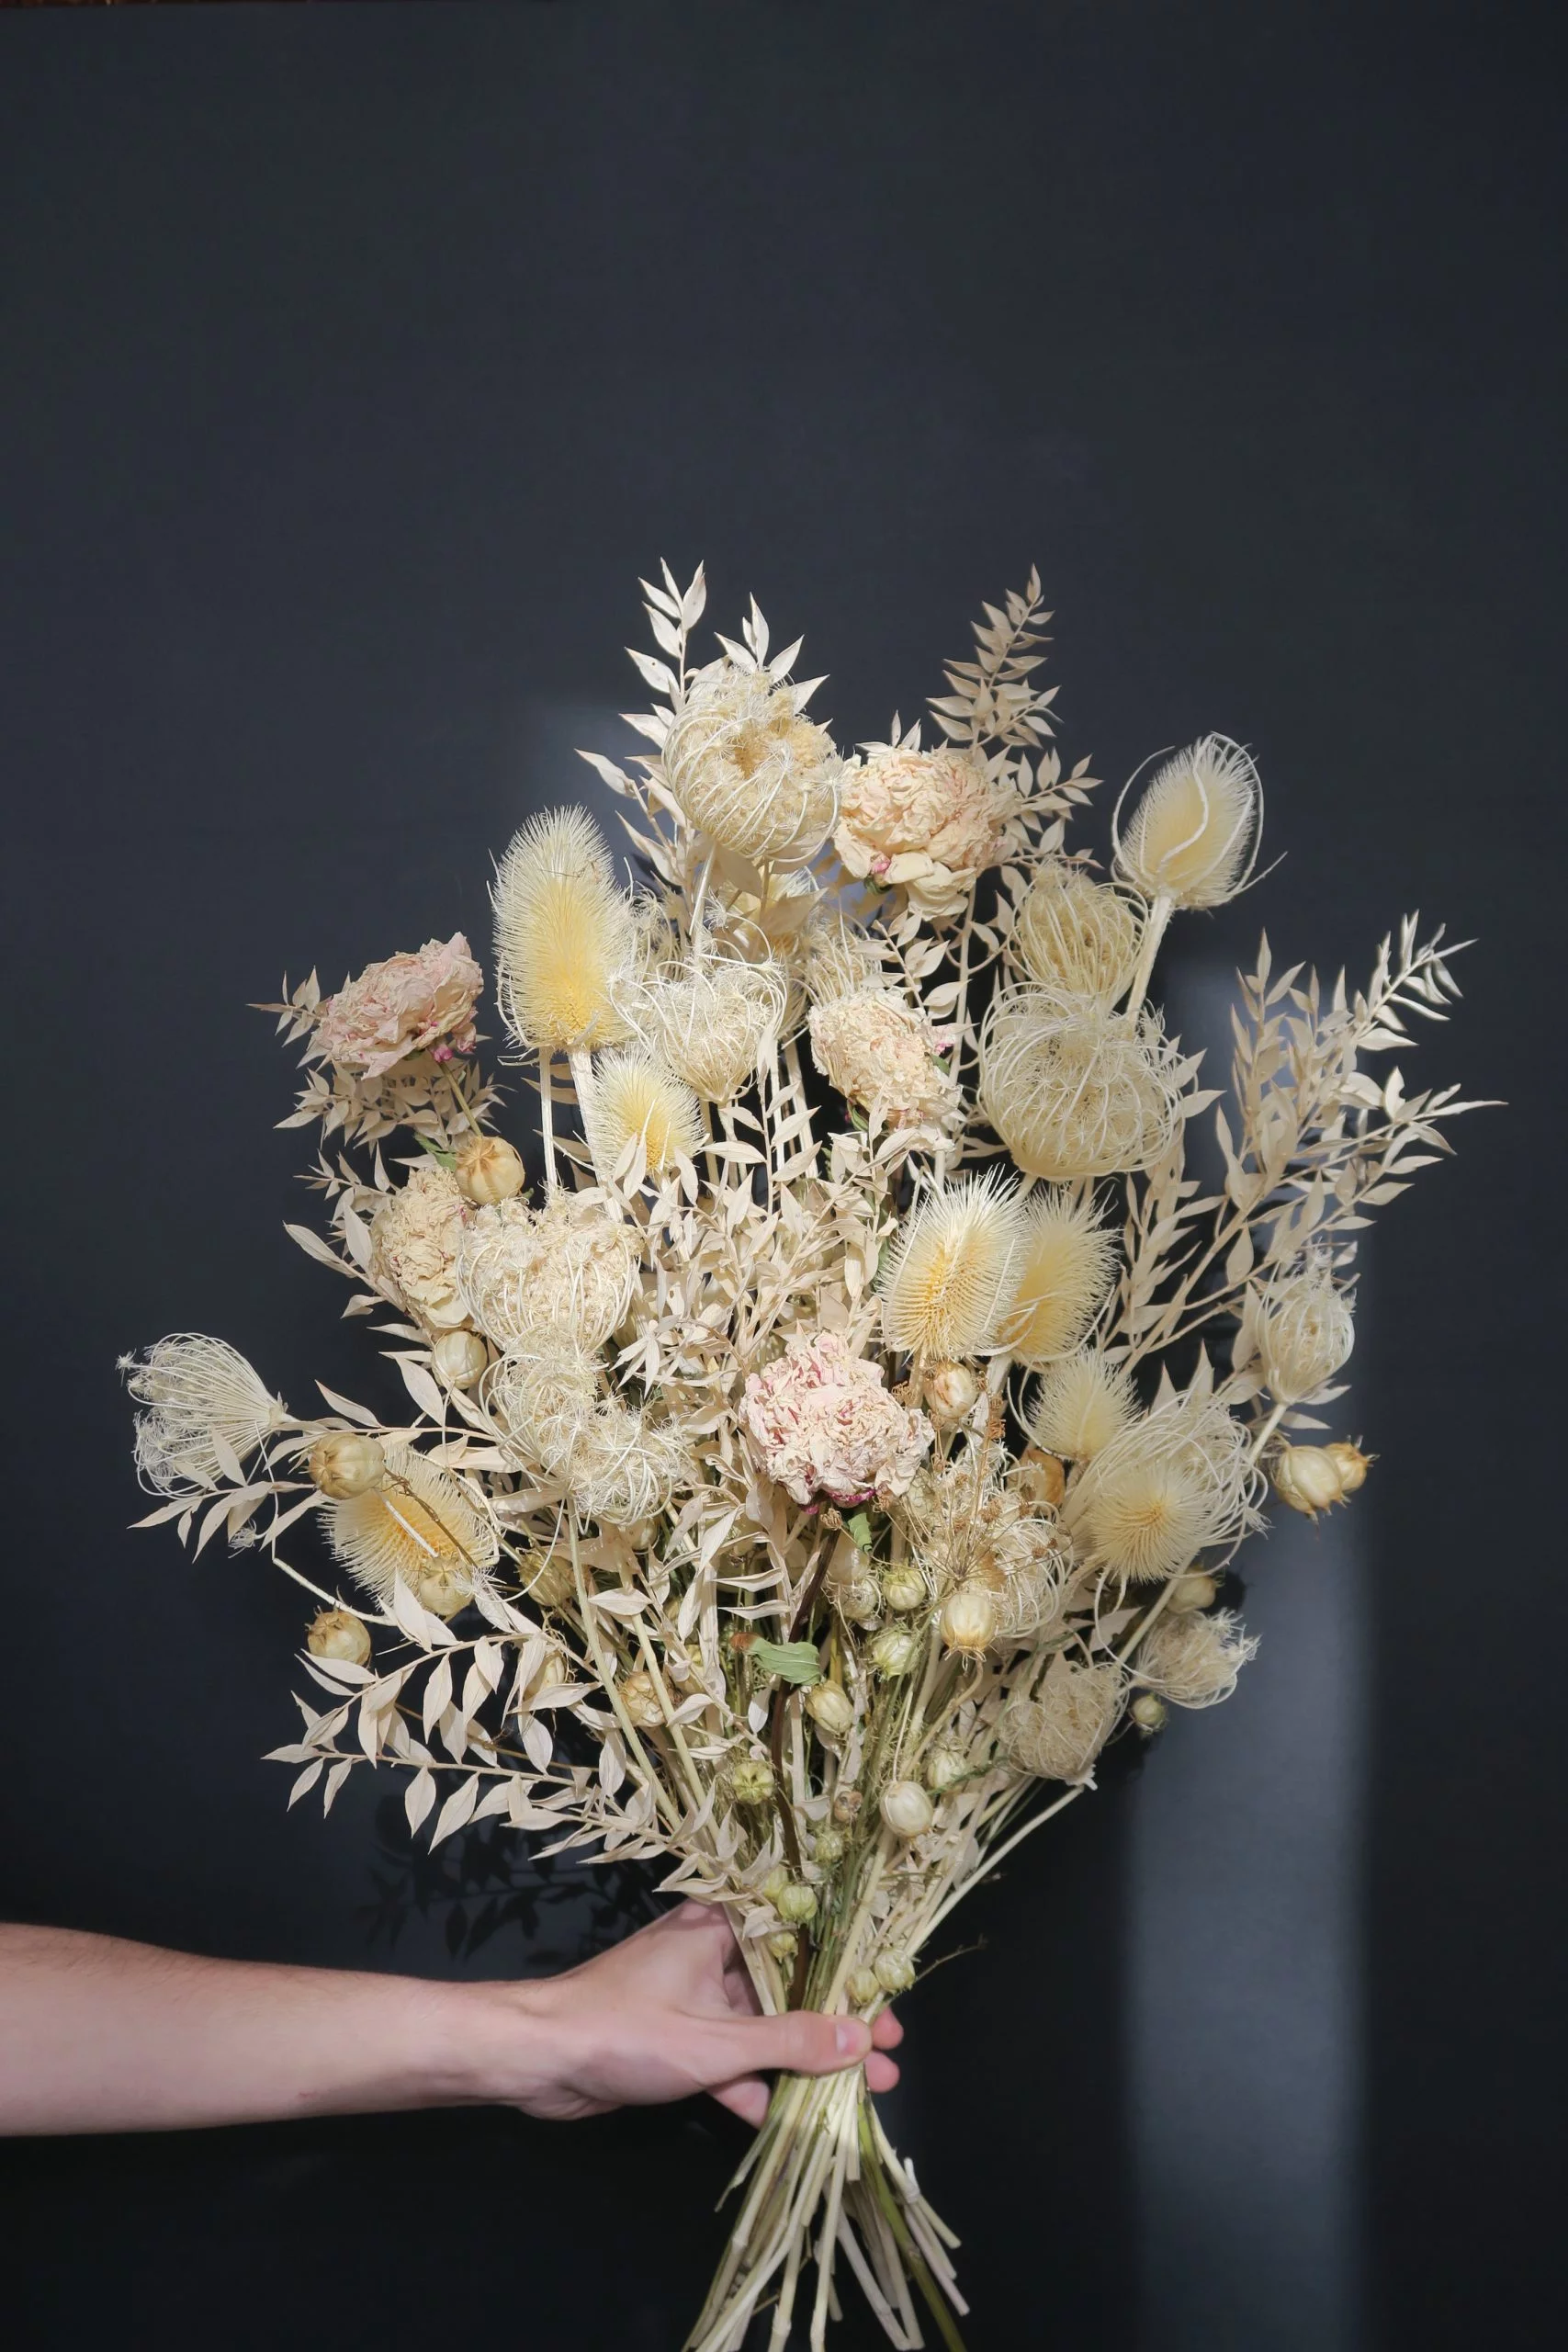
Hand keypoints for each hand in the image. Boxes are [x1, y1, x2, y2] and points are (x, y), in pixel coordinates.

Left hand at [469, 1901, 903, 2125]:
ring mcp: (690, 1997)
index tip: (889, 2012)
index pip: (803, 1943)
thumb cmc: (625, 2031)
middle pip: (788, 1989)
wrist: (535, 2060)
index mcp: (720, 1929)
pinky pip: (726, 2057)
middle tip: (887, 2062)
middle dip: (834, 2031)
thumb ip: (790, 2042)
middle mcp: (709, 1954)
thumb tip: (861, 2038)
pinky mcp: (671, 2037)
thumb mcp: (717, 2042)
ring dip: (799, 2064)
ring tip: (856, 2096)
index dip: (850, 1980)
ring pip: (759, 2029)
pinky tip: (784, 2118)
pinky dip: (751, 2084)